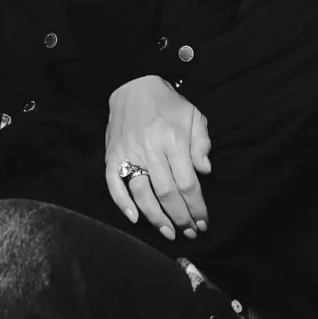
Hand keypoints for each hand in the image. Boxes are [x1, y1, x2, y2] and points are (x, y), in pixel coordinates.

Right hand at [105, 75, 211, 241]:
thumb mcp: (193, 115)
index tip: (203, 222)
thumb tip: (205, 171)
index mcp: (173, 139)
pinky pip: (115, 185)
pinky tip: (134, 219)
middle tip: (190, 232)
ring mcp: (129, 154)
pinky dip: (123, 204)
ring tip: (169, 233)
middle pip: (167, 193)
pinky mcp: (112, 156)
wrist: (134, 85)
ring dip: (156, 218)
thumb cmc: (168, 104)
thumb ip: (202, 143)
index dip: (196, 206)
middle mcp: (150, 149)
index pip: (188, 182)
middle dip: (181, 217)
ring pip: (142, 194)